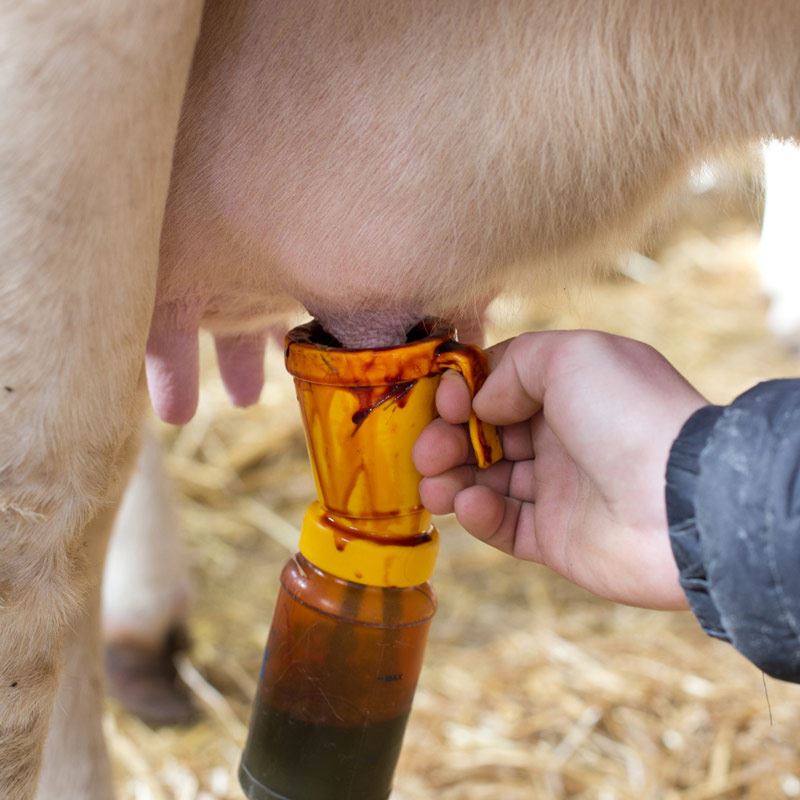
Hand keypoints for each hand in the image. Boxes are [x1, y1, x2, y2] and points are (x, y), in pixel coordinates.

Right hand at [413, 331, 706, 609]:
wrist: (680, 502)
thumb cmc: (627, 415)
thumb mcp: (572, 356)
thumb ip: (515, 365)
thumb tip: (483, 404)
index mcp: (568, 390)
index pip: (498, 388)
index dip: (463, 395)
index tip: (445, 406)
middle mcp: (561, 437)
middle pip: (483, 436)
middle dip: (447, 441)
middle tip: (424, 454)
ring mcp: (558, 489)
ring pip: (486, 482)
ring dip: (452, 481)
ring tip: (434, 487)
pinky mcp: (555, 538)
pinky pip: (505, 526)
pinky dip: (480, 516)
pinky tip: (470, 505)